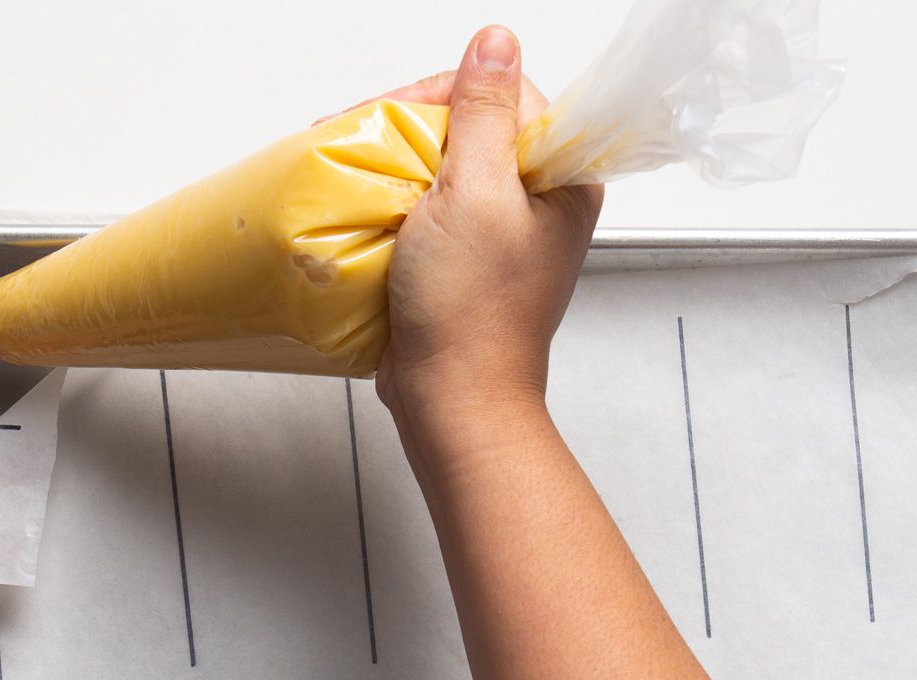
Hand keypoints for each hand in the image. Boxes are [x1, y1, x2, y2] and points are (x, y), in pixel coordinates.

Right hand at [370, 27, 602, 464]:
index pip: (507, 96)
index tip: (394, 112)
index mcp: (563, 180)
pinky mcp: (465, 264)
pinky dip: (395, 205)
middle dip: (412, 130)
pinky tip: (364, 207)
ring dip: (397, 167)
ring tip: (352, 170)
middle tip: (360, 139)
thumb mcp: (474, 194)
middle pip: (473, 129)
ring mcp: (501, 236)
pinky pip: (428, 213)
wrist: (453, 400)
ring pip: (445, 170)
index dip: (446, 94)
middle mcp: (540, 204)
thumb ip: (484, 112)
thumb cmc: (470, 311)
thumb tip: (496, 43)